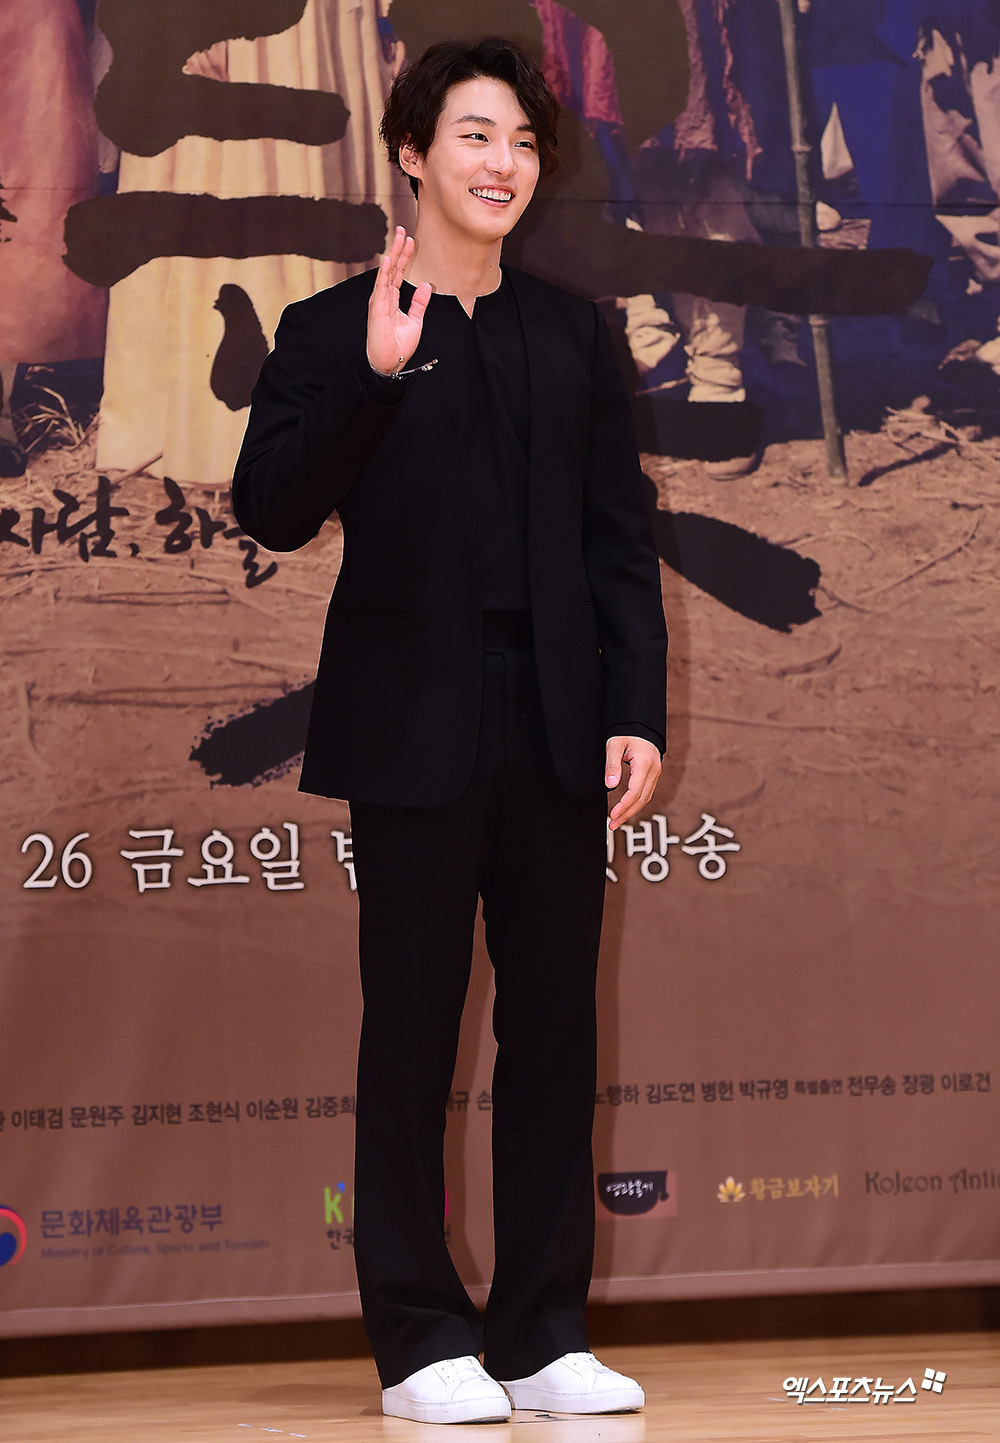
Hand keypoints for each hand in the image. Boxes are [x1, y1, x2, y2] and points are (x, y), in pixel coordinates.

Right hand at [366, 226, 432, 374]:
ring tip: (399, 237)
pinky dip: (384, 272)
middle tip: (403, 230)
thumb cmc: (399, 345)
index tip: (410, 240)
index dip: (405, 256)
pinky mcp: (378, 308)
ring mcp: (380, 300)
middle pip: (392, 267)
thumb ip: (419, 303)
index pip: (398, 272)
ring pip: (386, 272)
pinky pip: (381, 286)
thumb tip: (425, 285)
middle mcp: (384, 296)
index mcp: (392, 298)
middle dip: (398, 248)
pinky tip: (387, 259)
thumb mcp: (415, 321)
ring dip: (393, 254)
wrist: (390, 361)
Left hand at [606, 736, 661, 830]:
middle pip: (642, 799)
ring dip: (632, 811)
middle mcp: (654, 770)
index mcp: (645, 763)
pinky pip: (646, 793)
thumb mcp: (614, 745)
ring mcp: (656, 773)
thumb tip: (610, 785)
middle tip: (613, 824)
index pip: (635, 791)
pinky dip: (637, 804)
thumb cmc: (626, 733)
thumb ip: (612, 765)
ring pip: (645, 798)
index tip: (612, 814)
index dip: (624, 805)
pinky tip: (627, 810)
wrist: (639, 726)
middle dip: (627, 814)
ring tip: (617, 821)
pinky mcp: (653, 775)